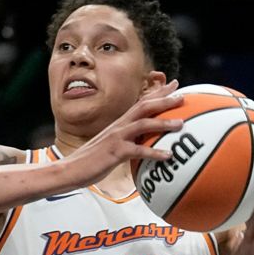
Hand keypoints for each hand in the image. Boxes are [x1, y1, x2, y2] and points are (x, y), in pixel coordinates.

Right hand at [64, 80, 183, 187]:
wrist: (70, 169)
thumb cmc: (91, 161)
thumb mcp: (110, 147)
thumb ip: (126, 142)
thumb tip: (142, 146)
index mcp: (119, 124)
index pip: (140, 103)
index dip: (157, 93)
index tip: (173, 85)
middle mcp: (119, 126)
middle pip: (144, 106)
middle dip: (163, 99)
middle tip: (182, 96)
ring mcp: (117, 138)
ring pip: (143, 124)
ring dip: (163, 123)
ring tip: (181, 124)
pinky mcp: (115, 152)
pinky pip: (138, 151)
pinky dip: (154, 153)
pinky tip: (168, 156)